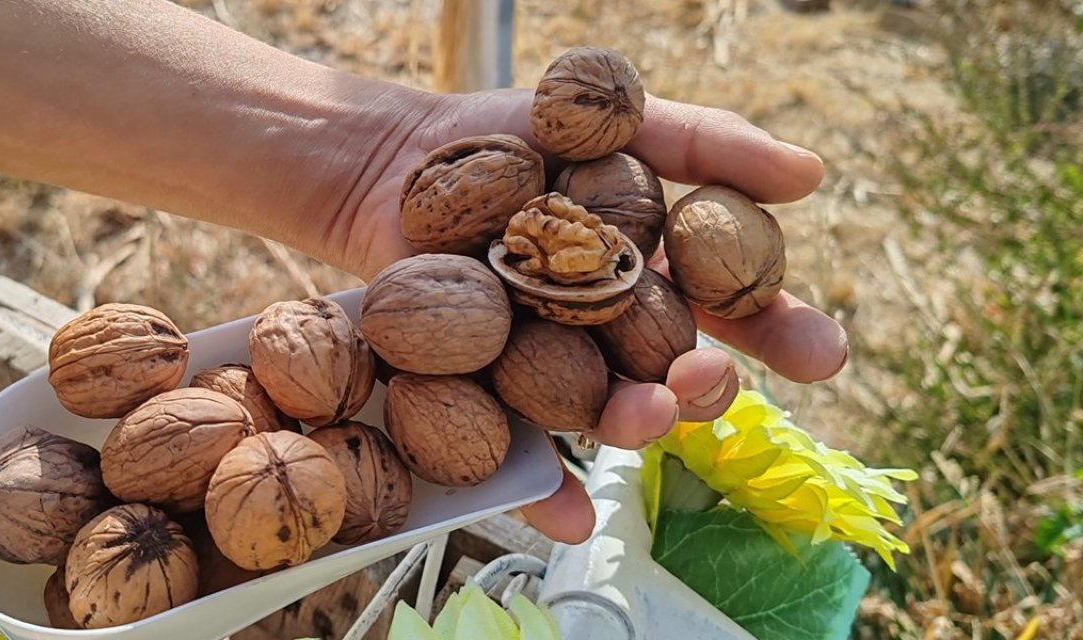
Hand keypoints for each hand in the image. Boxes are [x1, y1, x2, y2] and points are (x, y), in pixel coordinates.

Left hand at [318, 89, 847, 542]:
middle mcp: (617, 329)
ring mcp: (555, 364)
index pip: (737, 312)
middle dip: (707, 389)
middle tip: (707, 381)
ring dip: (635, 426)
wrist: (400, 155)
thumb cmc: (516, 134)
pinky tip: (570, 517)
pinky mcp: (489, 391)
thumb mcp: (616, 122)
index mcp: (662, 272)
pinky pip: (522, 447)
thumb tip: (813, 175)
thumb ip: (708, 145)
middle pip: (678, 375)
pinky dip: (545, 489)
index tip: (822, 356)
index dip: (783, 336)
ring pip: (609, 412)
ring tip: (644, 415)